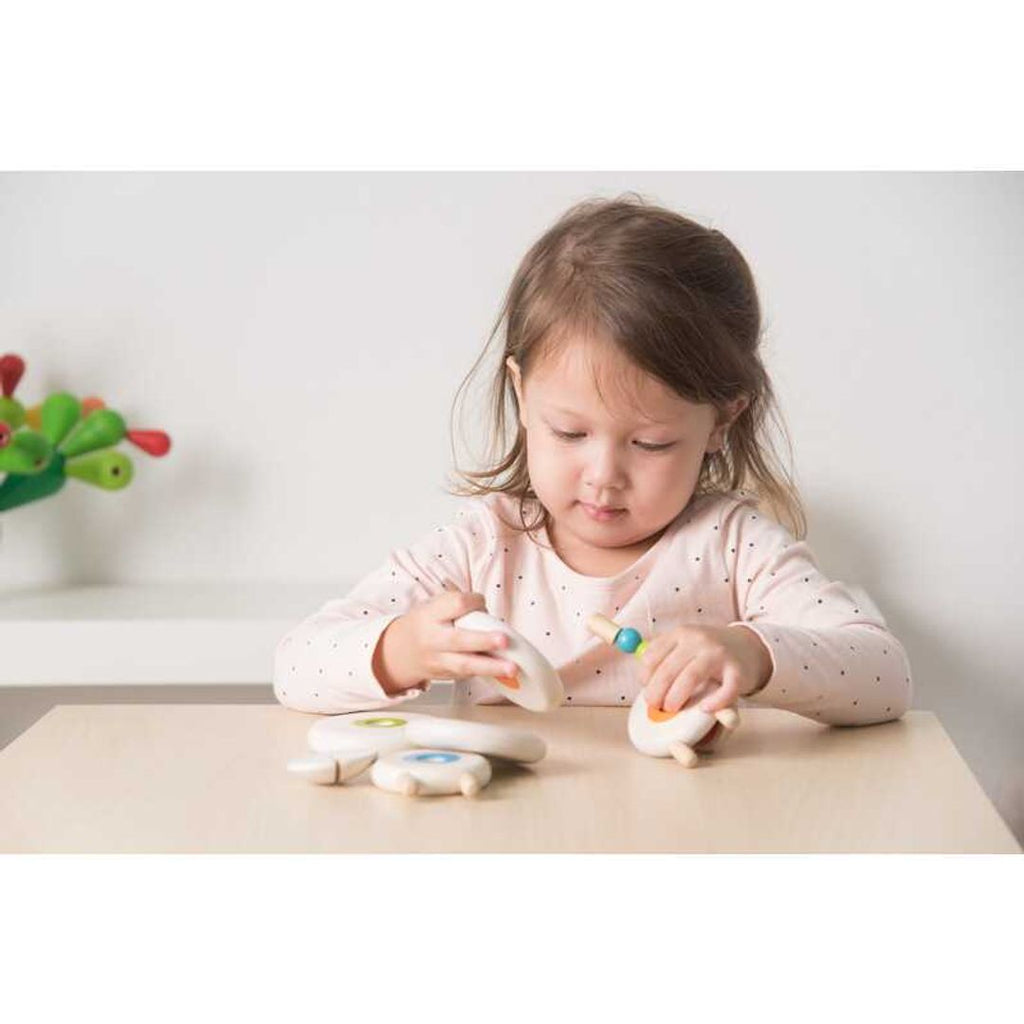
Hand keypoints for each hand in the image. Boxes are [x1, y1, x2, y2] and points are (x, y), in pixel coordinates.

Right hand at [373, 590, 516, 693]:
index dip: (473, 602)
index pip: (455, 604)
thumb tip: (488, 614)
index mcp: (431, 615)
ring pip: (465, 664)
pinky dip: (486, 673)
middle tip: (504, 641)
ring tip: (511, 668)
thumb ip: (458, 605)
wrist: (398, 652)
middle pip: (459, 639)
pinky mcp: (446, 675)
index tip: (482, 602)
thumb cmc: (424, 624)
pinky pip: (467, 674)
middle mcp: (434, 638)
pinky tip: (503, 674)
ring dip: (491, 667)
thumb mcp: (433, 606)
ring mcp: (439, 660)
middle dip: (483, 641)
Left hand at [637, 624, 772, 713]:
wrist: (746, 646)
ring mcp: (719, 654)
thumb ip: (665, 656)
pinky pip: (726, 689)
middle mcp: (698, 640)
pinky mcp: (738, 671)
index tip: (646, 688)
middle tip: (654, 705)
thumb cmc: (708, 651)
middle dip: (656, 691)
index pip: (652, 655)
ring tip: (671, 708)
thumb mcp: (685, 644)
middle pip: (668, 668)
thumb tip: (644, 681)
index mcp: (681, 633)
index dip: (645, 676)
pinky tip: (705, 709)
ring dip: (676, 696)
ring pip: (691, 677)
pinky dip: (714, 702)